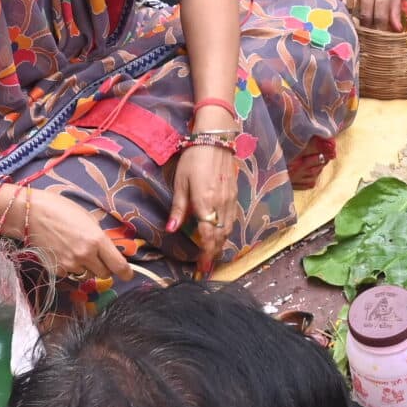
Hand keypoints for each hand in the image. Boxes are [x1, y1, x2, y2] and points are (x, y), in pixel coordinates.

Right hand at [27, 189, 131, 282]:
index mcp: (97, 239)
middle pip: (104, 274)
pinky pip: (70, 274)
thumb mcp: (87, 218)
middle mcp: (85, 255)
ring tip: (74, 251)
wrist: (30, 214)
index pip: (118, 265)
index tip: (127, 274)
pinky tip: (62, 253)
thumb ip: (99, 237)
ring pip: (86, 275)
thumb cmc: (60, 209)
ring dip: (86, 268)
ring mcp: (70, 264)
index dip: (125, 272)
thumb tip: (108, 251)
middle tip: (97, 257)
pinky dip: (69, 268)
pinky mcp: (56, 270)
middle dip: (103, 267)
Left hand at [168, 136, 239, 273]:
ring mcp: (231, 200)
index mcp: (205, 203)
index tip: (202, 267)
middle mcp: (221, 205)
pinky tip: (221, 233)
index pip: (208, 235)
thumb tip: (171, 229)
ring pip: (229, 229)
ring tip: (213, 253)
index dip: (206, 253)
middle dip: (214, 252)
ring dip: (221, 243)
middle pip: (221, 236)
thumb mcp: (180, 182)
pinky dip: (227, 230)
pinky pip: (233, 219)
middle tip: (206, 265)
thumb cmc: (193, 159)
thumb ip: (178, 208)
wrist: (216, 139)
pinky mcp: (235, 195)